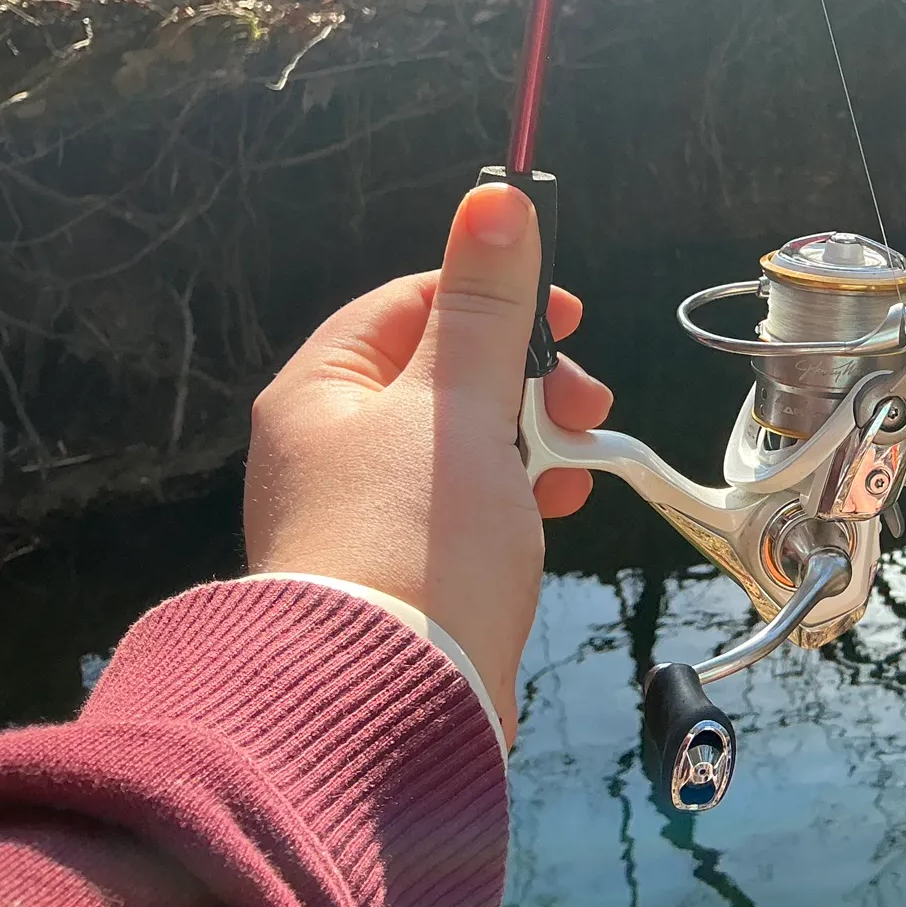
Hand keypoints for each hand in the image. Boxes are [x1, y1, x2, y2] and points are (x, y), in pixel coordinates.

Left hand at [243, 183, 606, 743]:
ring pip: (468, 436)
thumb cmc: (414, 541)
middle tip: (582, 399)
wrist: (390, 712)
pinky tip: (553, 507)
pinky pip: (471, 500)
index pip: (413, 302)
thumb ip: (485, 304)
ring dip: (532, 434)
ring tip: (572, 462)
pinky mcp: (409, 565)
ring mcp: (370, 509)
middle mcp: (334, 444)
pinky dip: (519, 491)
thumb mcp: (459, 404)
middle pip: (447, 371)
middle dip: (526, 377)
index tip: (564, 315)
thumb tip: (496, 194)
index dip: (493, 295)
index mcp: (324, 391)